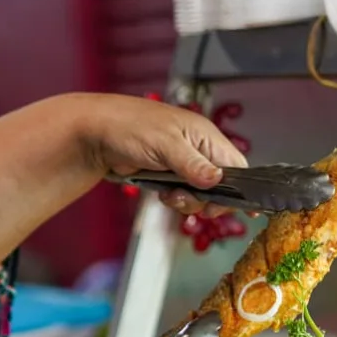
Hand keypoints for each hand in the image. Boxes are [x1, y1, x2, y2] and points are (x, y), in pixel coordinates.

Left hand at [73, 93, 249, 217]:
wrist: (96, 134)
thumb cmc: (130, 127)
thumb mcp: (165, 144)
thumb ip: (193, 164)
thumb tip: (217, 180)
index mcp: (205, 137)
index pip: (236, 166)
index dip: (241, 189)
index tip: (238, 208)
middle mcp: (198, 150)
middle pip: (220, 186)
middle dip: (207, 199)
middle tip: (188, 200)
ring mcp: (182, 165)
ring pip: (200, 194)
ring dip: (187, 202)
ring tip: (169, 195)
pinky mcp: (166, 176)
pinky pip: (181, 195)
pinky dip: (174, 200)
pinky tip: (161, 194)